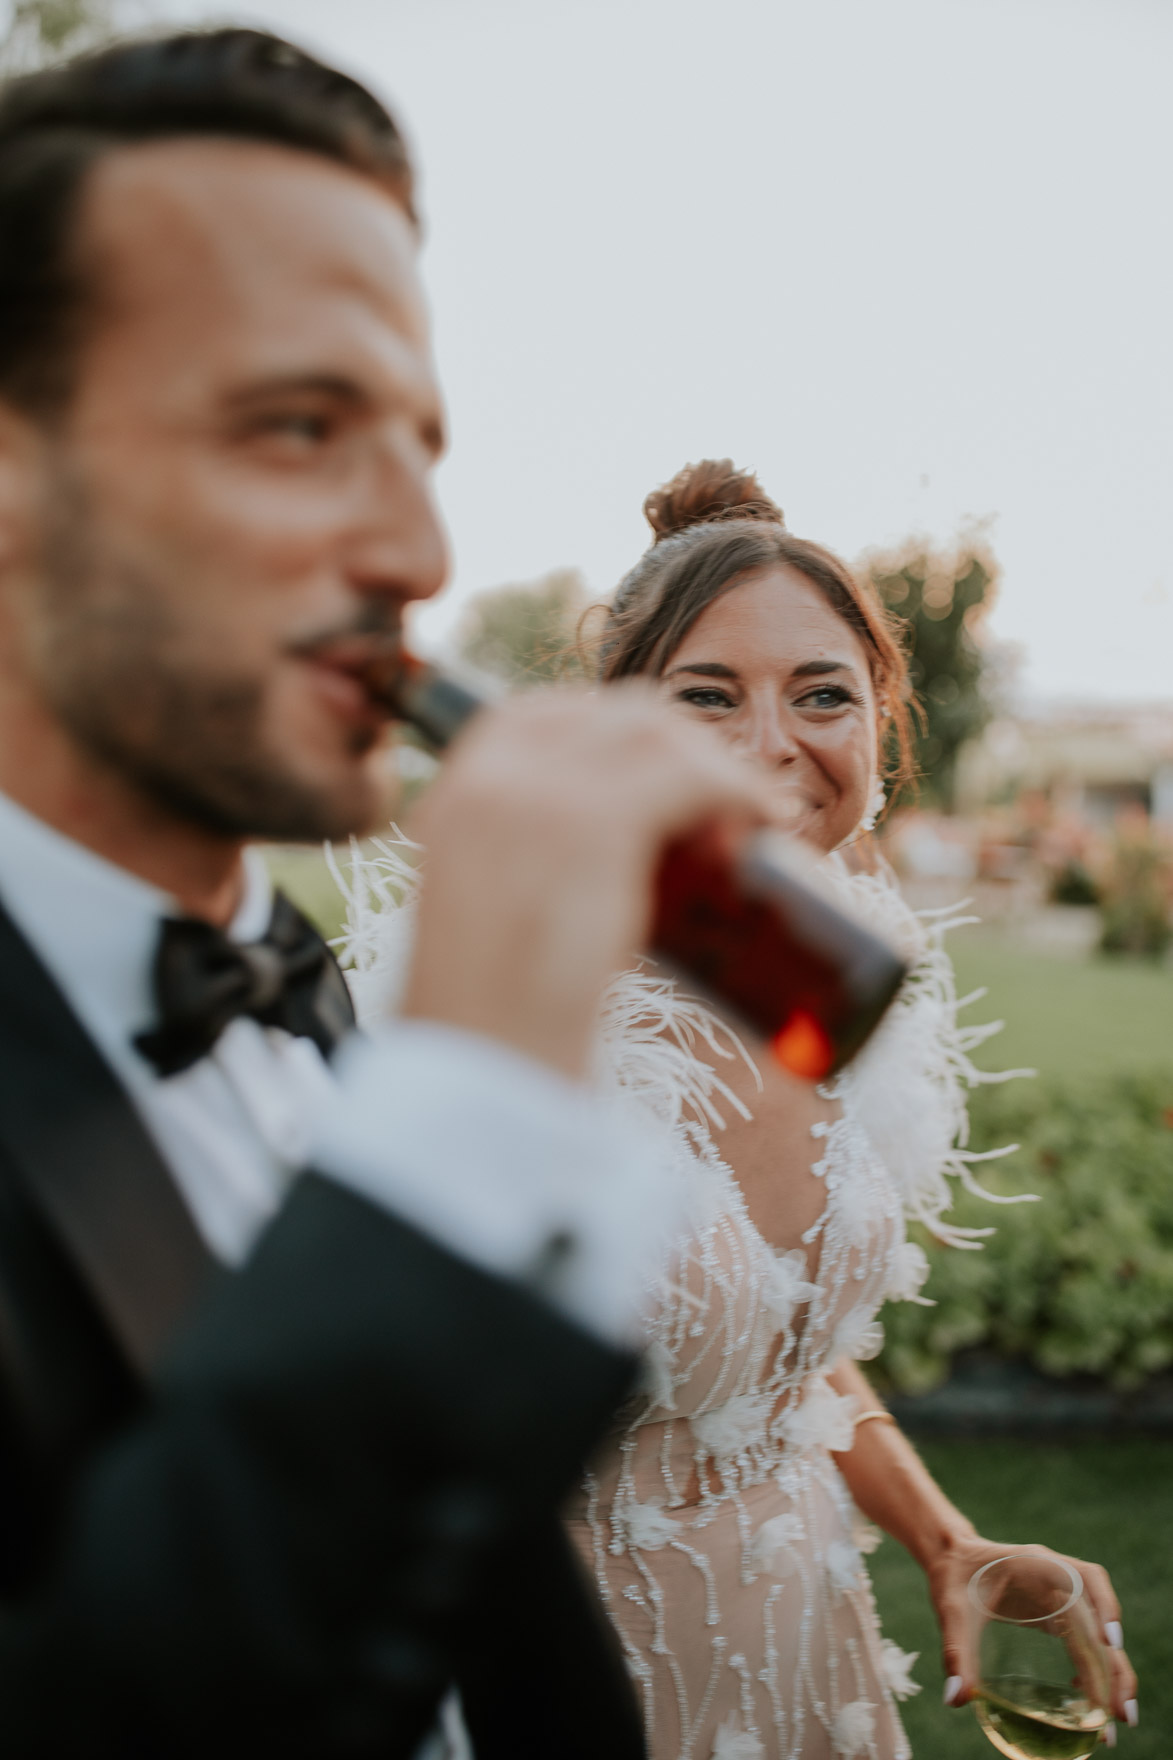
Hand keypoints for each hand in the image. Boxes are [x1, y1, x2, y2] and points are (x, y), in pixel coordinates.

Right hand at [401, 682, 774, 1077]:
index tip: (670, 768)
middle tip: (728, 802)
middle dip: (685, 745)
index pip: (549, 714)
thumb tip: (580, 882)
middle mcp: (494, 773)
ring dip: (721, 767)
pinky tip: (770, 820)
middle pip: (613, 717)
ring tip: (757, 816)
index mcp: (458, 787)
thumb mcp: (483, 910)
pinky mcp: (595, 823)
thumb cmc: (490, 1010)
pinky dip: (742, 788)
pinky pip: (692, 776)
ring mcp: (541, 792)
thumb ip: (513, 875)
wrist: (483, 1060)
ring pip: (659, 737)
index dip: (622, 730)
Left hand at [929, 1532, 1137, 1727]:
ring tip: (1118, 1717)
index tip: (1110, 1644)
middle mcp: (1060, 1578)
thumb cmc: (953, 1577)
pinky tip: (1085, 1696)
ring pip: (1100, 1634)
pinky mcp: (1058, 1613)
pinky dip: (1094, 1668)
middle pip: (1102, 1618)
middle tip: (1121, 1713)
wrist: (951, 1560)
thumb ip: (956, 1652)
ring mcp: (1063, 1596)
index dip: (1104, 1608)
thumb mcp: (951, 1612)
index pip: (1086, 1579)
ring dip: (1113, 1673)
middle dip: (1115, 1664)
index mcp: (1039, 1564)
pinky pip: (1087, 1641)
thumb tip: (956, 1699)